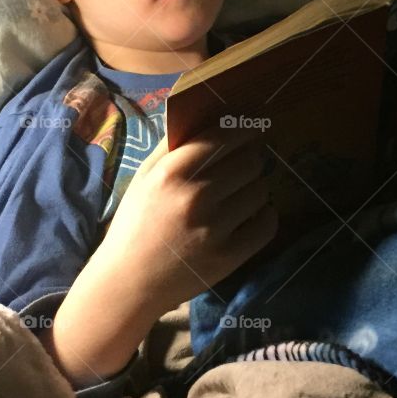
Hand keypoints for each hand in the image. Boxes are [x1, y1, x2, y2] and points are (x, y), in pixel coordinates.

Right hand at [87, 122, 277, 318]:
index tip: (254, 125)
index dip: (244, 128)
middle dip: (252, 159)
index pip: (223, 137)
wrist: (129, 283)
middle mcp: (196, 197)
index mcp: (172, 173)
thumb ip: (171, 146)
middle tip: (248, 163)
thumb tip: (203, 114)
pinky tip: (252, 215)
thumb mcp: (144, 178)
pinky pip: (267, 224)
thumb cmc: (135, 224)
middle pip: (250, 162)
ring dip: (256, 188)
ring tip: (242, 193)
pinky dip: (265, 216)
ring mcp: (214, 229)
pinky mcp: (229, 256)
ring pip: (260, 191)